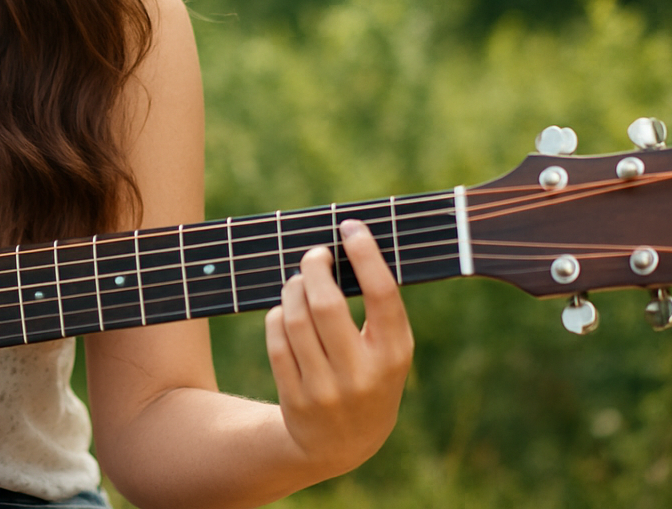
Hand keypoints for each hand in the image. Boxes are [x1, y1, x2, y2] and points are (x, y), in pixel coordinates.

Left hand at [264, 218, 413, 480]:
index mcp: (395, 355)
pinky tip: (286, 312)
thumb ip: (377, 312)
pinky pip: (277, 339)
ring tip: (298, 282)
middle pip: (327, 304)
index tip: (351, 227)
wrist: (341, 444)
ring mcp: (326, 389)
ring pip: (295, 319)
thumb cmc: (369, 377)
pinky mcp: (295, 397)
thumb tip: (350, 246)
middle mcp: (362, 374)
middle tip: (315, 255)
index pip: (382, 296)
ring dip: (293, 289)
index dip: (365, 255)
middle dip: (315, 268)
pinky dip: (278, 316)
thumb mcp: (389, 353)